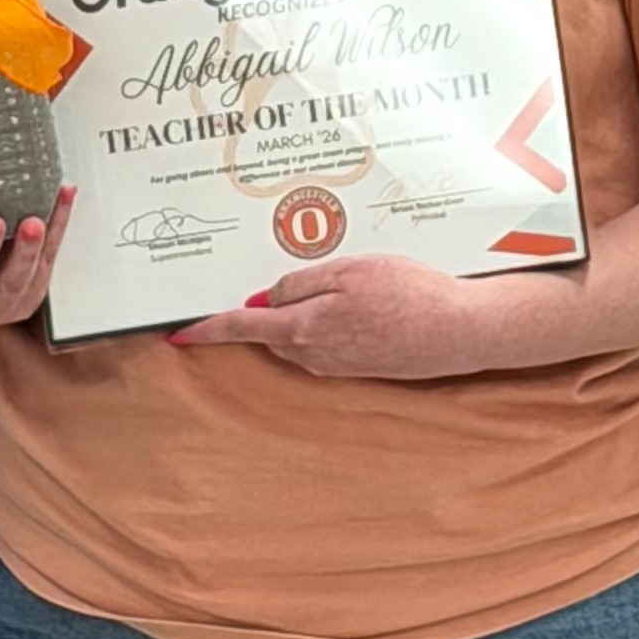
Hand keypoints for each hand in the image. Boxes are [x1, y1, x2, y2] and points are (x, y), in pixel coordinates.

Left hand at [169, 254, 496, 379]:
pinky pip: (322, 342)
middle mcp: (312, 354)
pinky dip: (322, 324)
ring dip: (299, 315)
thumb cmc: (410, 294)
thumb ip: (300, 285)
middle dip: (262, 310)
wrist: (460, 331)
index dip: (207, 331)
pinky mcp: (355, 366)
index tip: (178, 336)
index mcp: (304, 328)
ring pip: (296, 335)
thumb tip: (265, 300)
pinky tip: (353, 306)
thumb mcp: (349, 271)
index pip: (242, 329)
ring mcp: (334, 364)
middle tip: (272, 283)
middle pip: (269, 330)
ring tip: (335, 285)